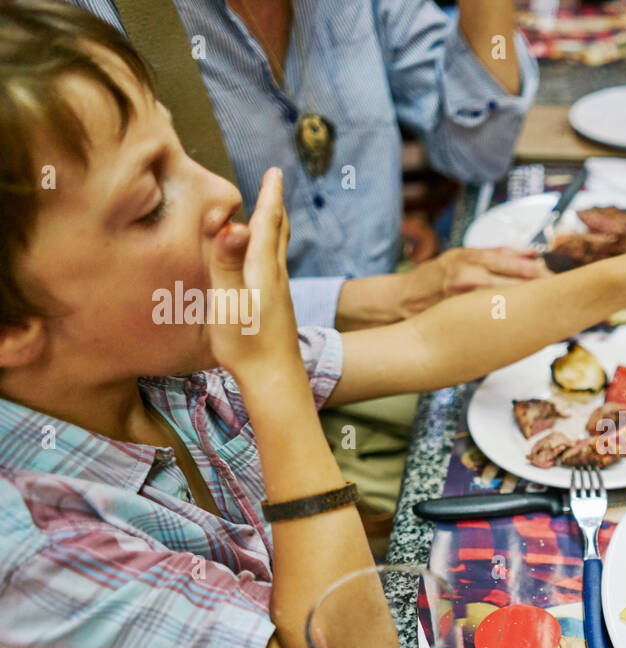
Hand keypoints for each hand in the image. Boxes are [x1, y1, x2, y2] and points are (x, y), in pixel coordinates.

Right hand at [205, 168, 301, 380]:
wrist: (275, 380)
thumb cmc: (247, 344)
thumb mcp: (230, 302)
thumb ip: (228, 263)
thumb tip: (234, 224)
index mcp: (264, 270)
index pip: (267, 224)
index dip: (269, 196)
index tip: (275, 171)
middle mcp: (277, 278)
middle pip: (279, 233)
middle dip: (275, 205)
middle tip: (275, 181)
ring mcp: (280, 294)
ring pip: (279, 250)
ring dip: (275, 226)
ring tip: (271, 212)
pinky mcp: (277, 308)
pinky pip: (275, 267)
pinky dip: (271, 249)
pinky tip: (265, 261)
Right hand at [396, 247, 547, 315]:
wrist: (401, 302)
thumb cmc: (435, 277)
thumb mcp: (463, 254)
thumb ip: (499, 253)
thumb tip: (533, 251)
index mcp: (471, 259)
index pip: (517, 264)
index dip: (541, 271)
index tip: (558, 277)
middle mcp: (469, 279)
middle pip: (518, 286)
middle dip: (542, 291)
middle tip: (560, 297)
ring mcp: (466, 303)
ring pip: (511, 306)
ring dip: (532, 309)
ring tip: (547, 311)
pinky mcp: (464, 323)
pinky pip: (497, 323)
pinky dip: (514, 323)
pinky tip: (526, 326)